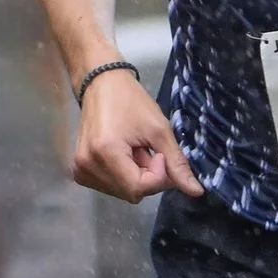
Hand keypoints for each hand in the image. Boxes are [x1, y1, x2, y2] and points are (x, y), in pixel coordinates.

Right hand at [74, 68, 200, 203]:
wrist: (101, 84)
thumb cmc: (130, 100)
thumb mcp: (159, 130)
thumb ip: (177, 163)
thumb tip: (197, 192)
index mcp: (105, 153)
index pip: (139, 187)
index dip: (158, 175)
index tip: (160, 153)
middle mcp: (87, 166)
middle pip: (131, 193)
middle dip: (149, 177)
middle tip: (150, 151)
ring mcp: (81, 170)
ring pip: (123, 192)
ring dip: (137, 177)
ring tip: (134, 150)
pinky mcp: (80, 171)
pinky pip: (111, 187)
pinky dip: (124, 177)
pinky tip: (124, 156)